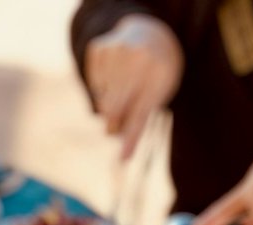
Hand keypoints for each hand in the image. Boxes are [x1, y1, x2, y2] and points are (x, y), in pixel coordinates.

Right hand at [86, 14, 183, 159]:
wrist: (150, 36)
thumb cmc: (155, 76)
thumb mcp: (157, 95)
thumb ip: (138, 119)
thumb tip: (121, 157)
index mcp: (159, 73)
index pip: (140, 114)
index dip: (131, 138)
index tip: (123, 159)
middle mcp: (137, 58)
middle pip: (114, 110)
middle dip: (113, 124)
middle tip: (114, 127)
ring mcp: (116, 50)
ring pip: (102, 101)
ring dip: (108, 106)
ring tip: (122, 91)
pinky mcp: (99, 48)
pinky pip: (94, 86)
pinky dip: (102, 88)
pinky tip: (113, 76)